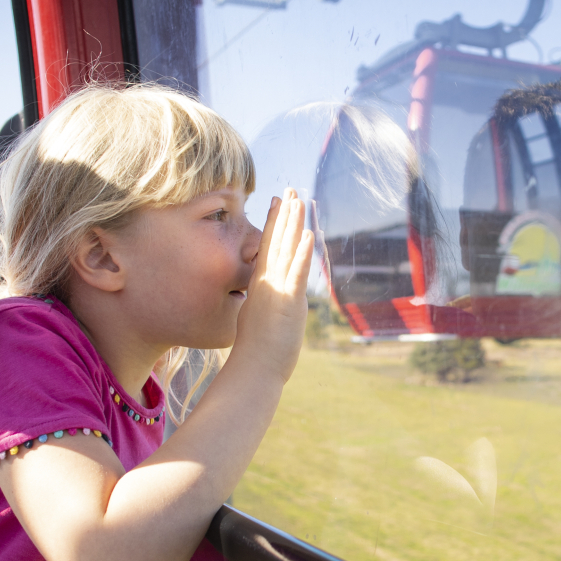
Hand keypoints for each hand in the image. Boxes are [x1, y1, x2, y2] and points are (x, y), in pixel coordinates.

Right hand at [233, 188, 314, 381]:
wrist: (253, 371)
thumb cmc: (256, 354)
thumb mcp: (258, 322)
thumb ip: (263, 307)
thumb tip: (266, 305)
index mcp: (260, 287)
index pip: (267, 248)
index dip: (273, 224)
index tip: (278, 202)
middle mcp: (266, 283)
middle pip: (276, 242)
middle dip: (284, 214)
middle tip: (290, 189)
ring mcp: (276, 291)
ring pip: (286, 251)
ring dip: (293, 224)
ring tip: (299, 199)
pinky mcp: (288, 302)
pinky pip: (296, 273)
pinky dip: (302, 253)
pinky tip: (307, 234)